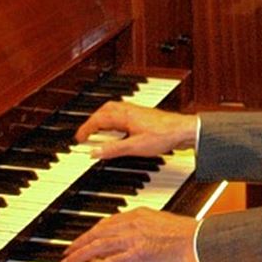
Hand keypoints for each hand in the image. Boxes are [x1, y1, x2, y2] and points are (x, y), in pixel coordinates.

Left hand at [60, 208, 198, 261]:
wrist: (198, 240)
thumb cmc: (187, 235)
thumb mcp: (162, 224)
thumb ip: (145, 229)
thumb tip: (137, 240)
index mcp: (139, 214)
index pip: (107, 222)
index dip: (91, 232)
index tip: (82, 240)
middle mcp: (133, 223)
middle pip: (97, 232)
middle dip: (78, 244)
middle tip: (66, 253)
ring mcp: (134, 238)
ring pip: (98, 246)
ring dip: (79, 256)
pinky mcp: (137, 254)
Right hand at [74, 100, 198, 159]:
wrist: (183, 130)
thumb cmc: (164, 136)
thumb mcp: (135, 147)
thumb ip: (113, 149)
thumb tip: (95, 152)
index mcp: (124, 115)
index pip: (98, 119)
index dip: (86, 129)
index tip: (78, 139)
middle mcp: (129, 110)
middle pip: (104, 110)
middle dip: (92, 120)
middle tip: (85, 132)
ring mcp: (137, 111)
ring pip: (113, 110)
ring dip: (103, 118)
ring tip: (97, 130)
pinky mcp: (143, 115)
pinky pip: (122, 113)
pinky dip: (114, 119)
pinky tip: (117, 129)